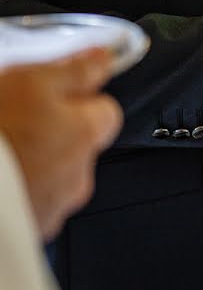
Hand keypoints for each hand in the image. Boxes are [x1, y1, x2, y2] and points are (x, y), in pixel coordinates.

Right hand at [0, 49, 122, 238]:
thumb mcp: (30, 82)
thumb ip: (74, 70)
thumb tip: (103, 58)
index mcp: (85, 135)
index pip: (106, 110)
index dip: (79, 97)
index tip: (53, 91)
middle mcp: (78, 175)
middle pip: (78, 144)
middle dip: (52, 132)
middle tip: (14, 118)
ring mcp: (52, 207)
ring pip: (52, 174)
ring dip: (33, 162)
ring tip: (3, 149)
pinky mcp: (27, 231)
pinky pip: (30, 201)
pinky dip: (17, 188)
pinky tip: (0, 176)